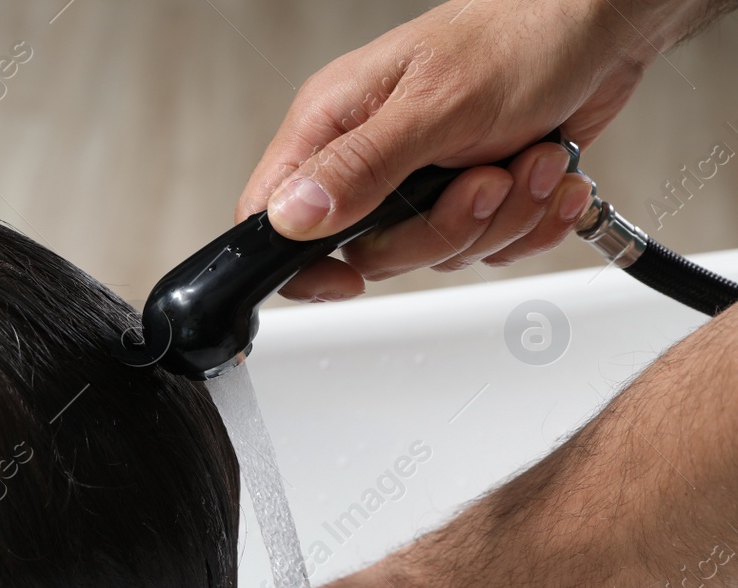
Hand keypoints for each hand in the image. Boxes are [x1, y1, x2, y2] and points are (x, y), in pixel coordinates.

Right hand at [237, 0, 705, 300]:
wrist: (601, 24)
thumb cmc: (520, 35)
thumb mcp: (434, 105)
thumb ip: (359, 166)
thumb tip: (290, 218)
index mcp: (333, 124)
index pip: (272, 217)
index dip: (302, 263)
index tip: (349, 276)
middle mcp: (368, 157)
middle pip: (369, 254)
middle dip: (445, 229)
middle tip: (483, 179)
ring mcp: (418, 180)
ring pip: (435, 254)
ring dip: (501, 217)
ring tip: (528, 158)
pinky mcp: (467, 194)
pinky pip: (484, 249)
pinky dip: (528, 220)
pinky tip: (545, 172)